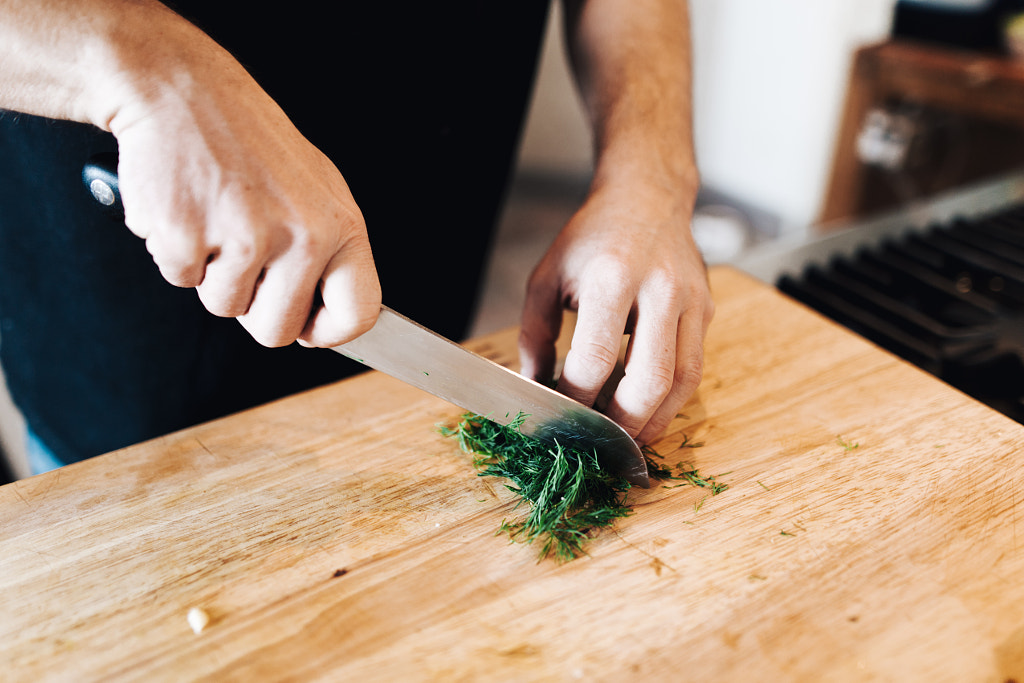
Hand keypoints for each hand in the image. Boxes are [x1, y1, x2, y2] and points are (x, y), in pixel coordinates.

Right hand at [107, 15, 379, 348]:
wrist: (181, 91)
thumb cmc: (249, 142)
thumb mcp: (316, 190)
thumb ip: (329, 252)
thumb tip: (328, 317)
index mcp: (341, 225)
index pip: (359, 313)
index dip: (327, 333)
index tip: (305, 327)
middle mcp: (302, 235)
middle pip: (277, 331)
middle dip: (254, 308)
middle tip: (243, 256)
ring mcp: (245, 237)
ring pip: (224, 306)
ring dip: (212, 274)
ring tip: (217, 217)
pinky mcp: (188, 237)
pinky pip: (179, 280)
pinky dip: (175, 252)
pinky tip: (187, 208)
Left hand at [518, 180, 712, 443]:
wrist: (646, 199)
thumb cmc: (592, 238)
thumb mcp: (547, 275)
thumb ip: (535, 333)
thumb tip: (534, 385)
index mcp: (612, 276)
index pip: (596, 357)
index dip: (576, 397)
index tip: (560, 414)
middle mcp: (659, 288)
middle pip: (649, 378)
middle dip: (622, 422)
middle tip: (599, 443)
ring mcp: (691, 300)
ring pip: (682, 381)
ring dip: (654, 421)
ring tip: (627, 441)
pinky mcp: (707, 310)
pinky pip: (695, 368)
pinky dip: (672, 401)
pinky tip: (648, 414)